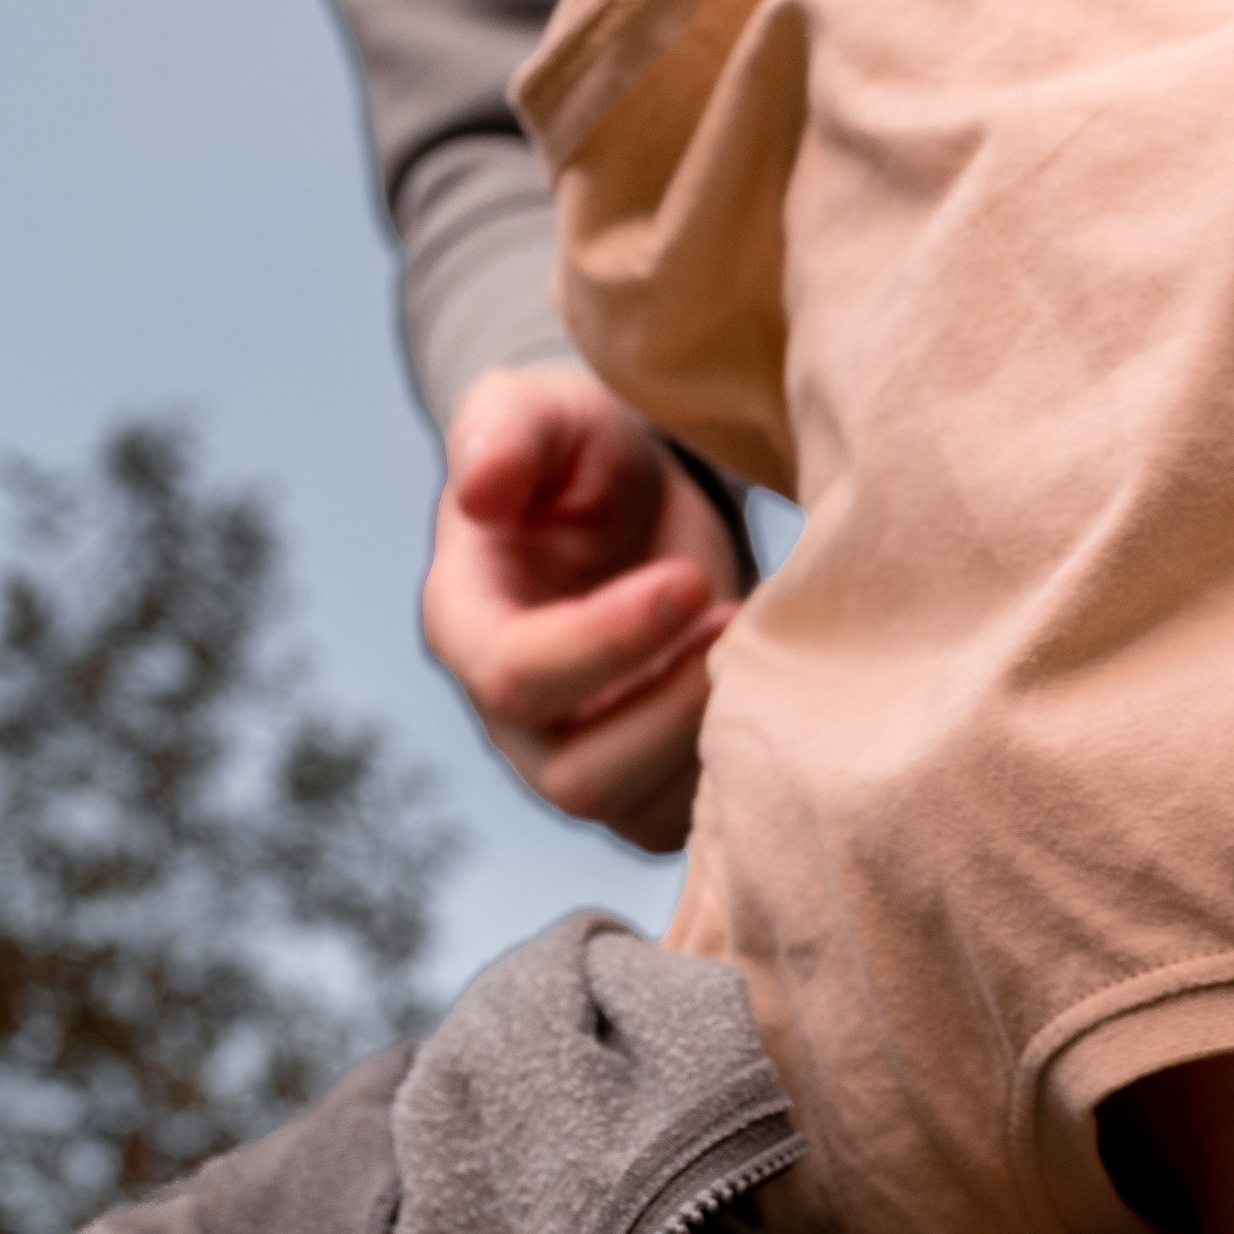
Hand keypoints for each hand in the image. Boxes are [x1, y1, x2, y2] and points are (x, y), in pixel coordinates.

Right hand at [423, 364, 742, 852]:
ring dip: (709, 743)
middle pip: (576, 776)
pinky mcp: (645, 789)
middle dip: (669, 710)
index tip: (688, 579)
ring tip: (757, 651)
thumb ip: (508, 430)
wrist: (632, 507)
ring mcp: (579, 762)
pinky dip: (735, 775)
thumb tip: (478, 488)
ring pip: (639, 812)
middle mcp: (514, 718)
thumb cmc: (578, 457)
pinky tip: (765, 693)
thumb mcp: (543, 410)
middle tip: (737, 623)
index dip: (605, 641)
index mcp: (468, 625)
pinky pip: (685, 824)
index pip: (517, 675)